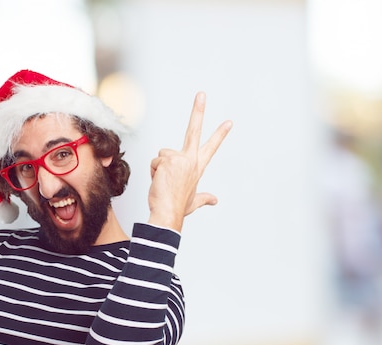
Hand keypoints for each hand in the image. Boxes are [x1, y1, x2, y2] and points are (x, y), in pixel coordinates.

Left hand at [148, 92, 231, 230]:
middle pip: (194, 131)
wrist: (168, 213)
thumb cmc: (178, 208)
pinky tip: (158, 182)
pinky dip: (152, 172)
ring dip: (158, 168)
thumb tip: (215, 200)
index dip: (220, 134)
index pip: (211, 148)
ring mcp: (180, 159)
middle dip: (198, 110)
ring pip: (162, 155)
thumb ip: (204, 198)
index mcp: (198, 167)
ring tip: (163, 183)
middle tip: (201, 93)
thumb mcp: (194, 202)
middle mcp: (191, 160)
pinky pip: (154, 162)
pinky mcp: (168, 160)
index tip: (229, 122)